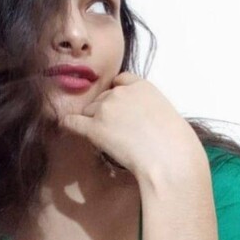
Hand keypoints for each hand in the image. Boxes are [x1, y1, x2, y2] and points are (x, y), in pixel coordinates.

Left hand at [57, 71, 204, 179]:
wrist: (169, 157)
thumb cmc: (175, 143)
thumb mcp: (167, 116)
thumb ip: (150, 111)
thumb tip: (141, 124)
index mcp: (142, 86)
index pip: (121, 81)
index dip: (117, 94)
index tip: (118, 106)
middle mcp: (121, 93)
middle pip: (103, 98)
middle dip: (105, 111)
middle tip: (116, 131)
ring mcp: (106, 109)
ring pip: (89, 111)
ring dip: (93, 122)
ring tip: (106, 140)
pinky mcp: (94, 128)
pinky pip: (73, 122)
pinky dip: (68, 124)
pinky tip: (64, 127)